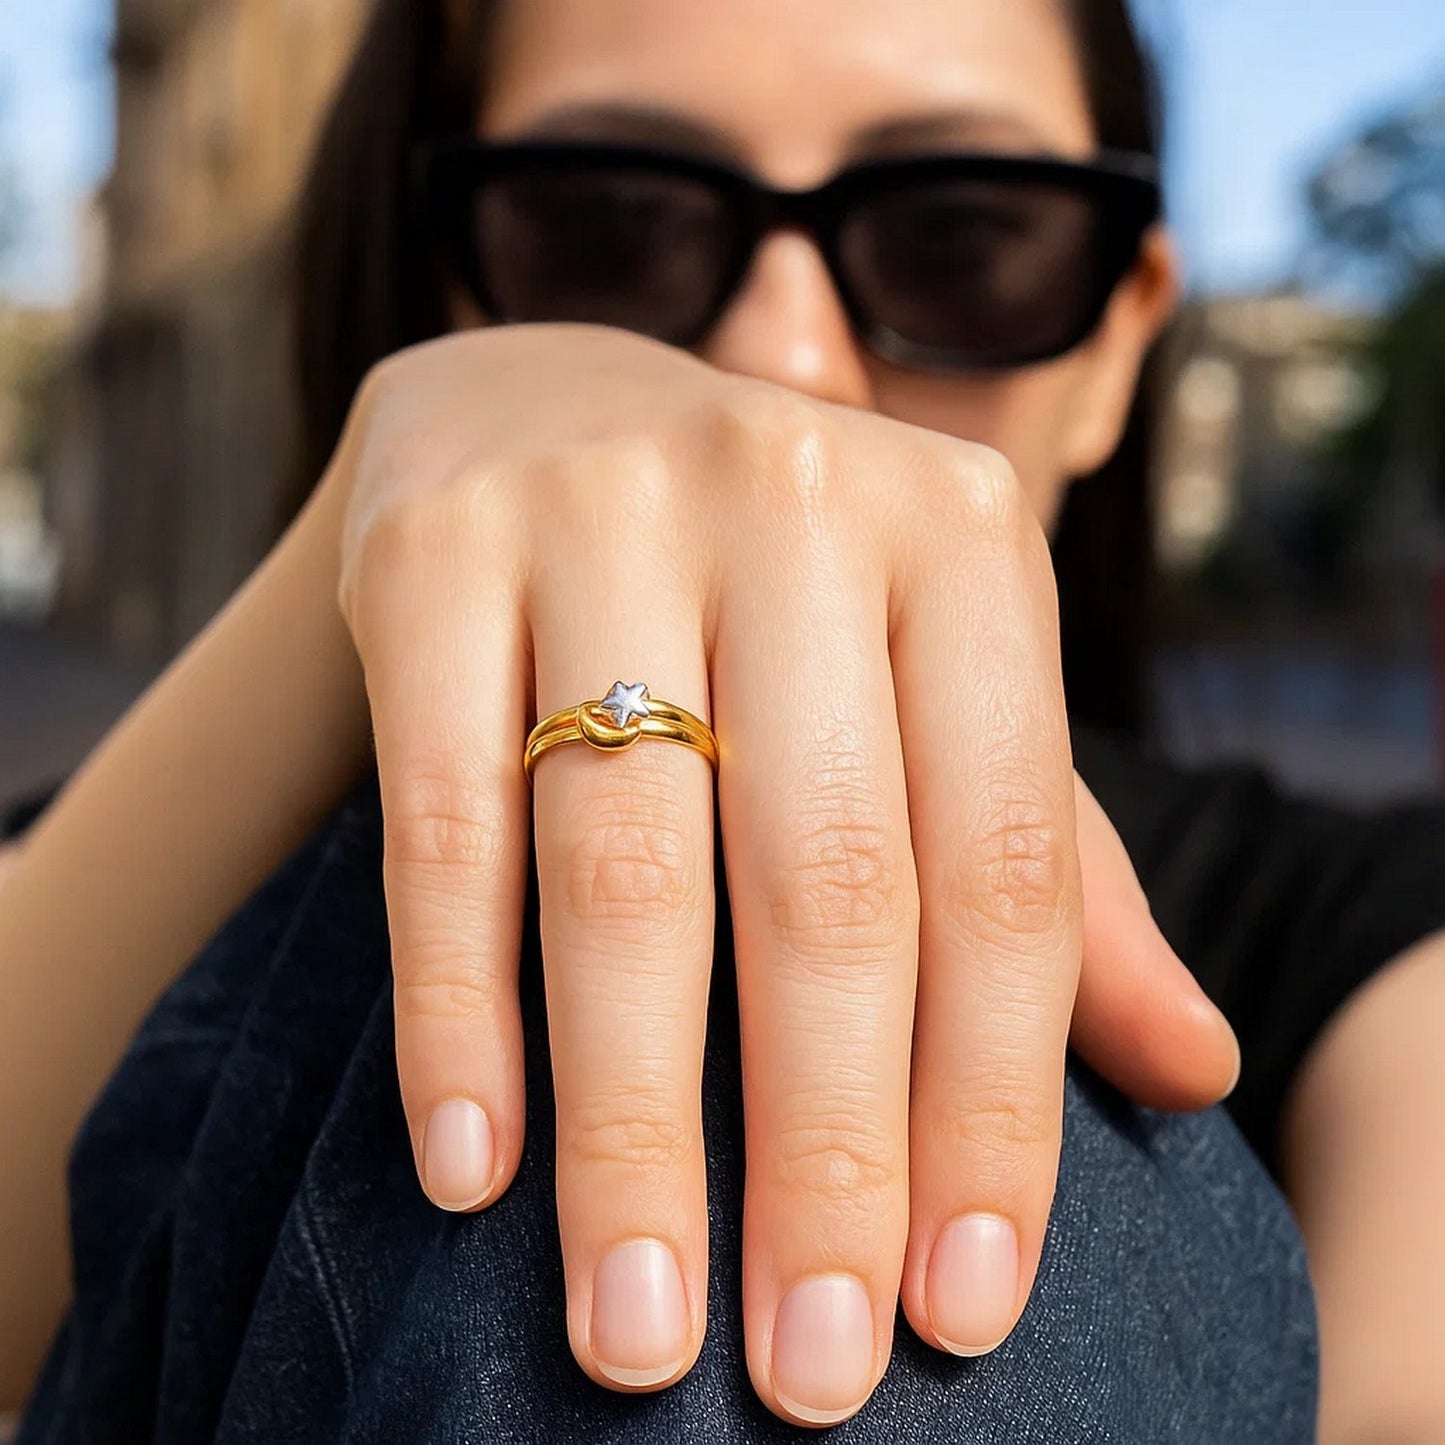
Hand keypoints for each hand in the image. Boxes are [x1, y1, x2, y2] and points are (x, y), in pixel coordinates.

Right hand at [330, 323, 1237, 1425]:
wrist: (553, 409)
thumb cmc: (775, 589)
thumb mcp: (932, 687)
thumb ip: (1050, 869)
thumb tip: (1189, 1068)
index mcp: (960, 539)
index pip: (1008, 860)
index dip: (996, 1099)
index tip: (959, 1309)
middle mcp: (796, 498)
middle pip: (823, 879)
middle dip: (822, 1151)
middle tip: (810, 1368)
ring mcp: (600, 509)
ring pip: (626, 864)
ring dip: (632, 1123)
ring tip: (637, 1323)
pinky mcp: (430, 553)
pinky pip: (445, 819)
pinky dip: (458, 1005)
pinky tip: (473, 1168)